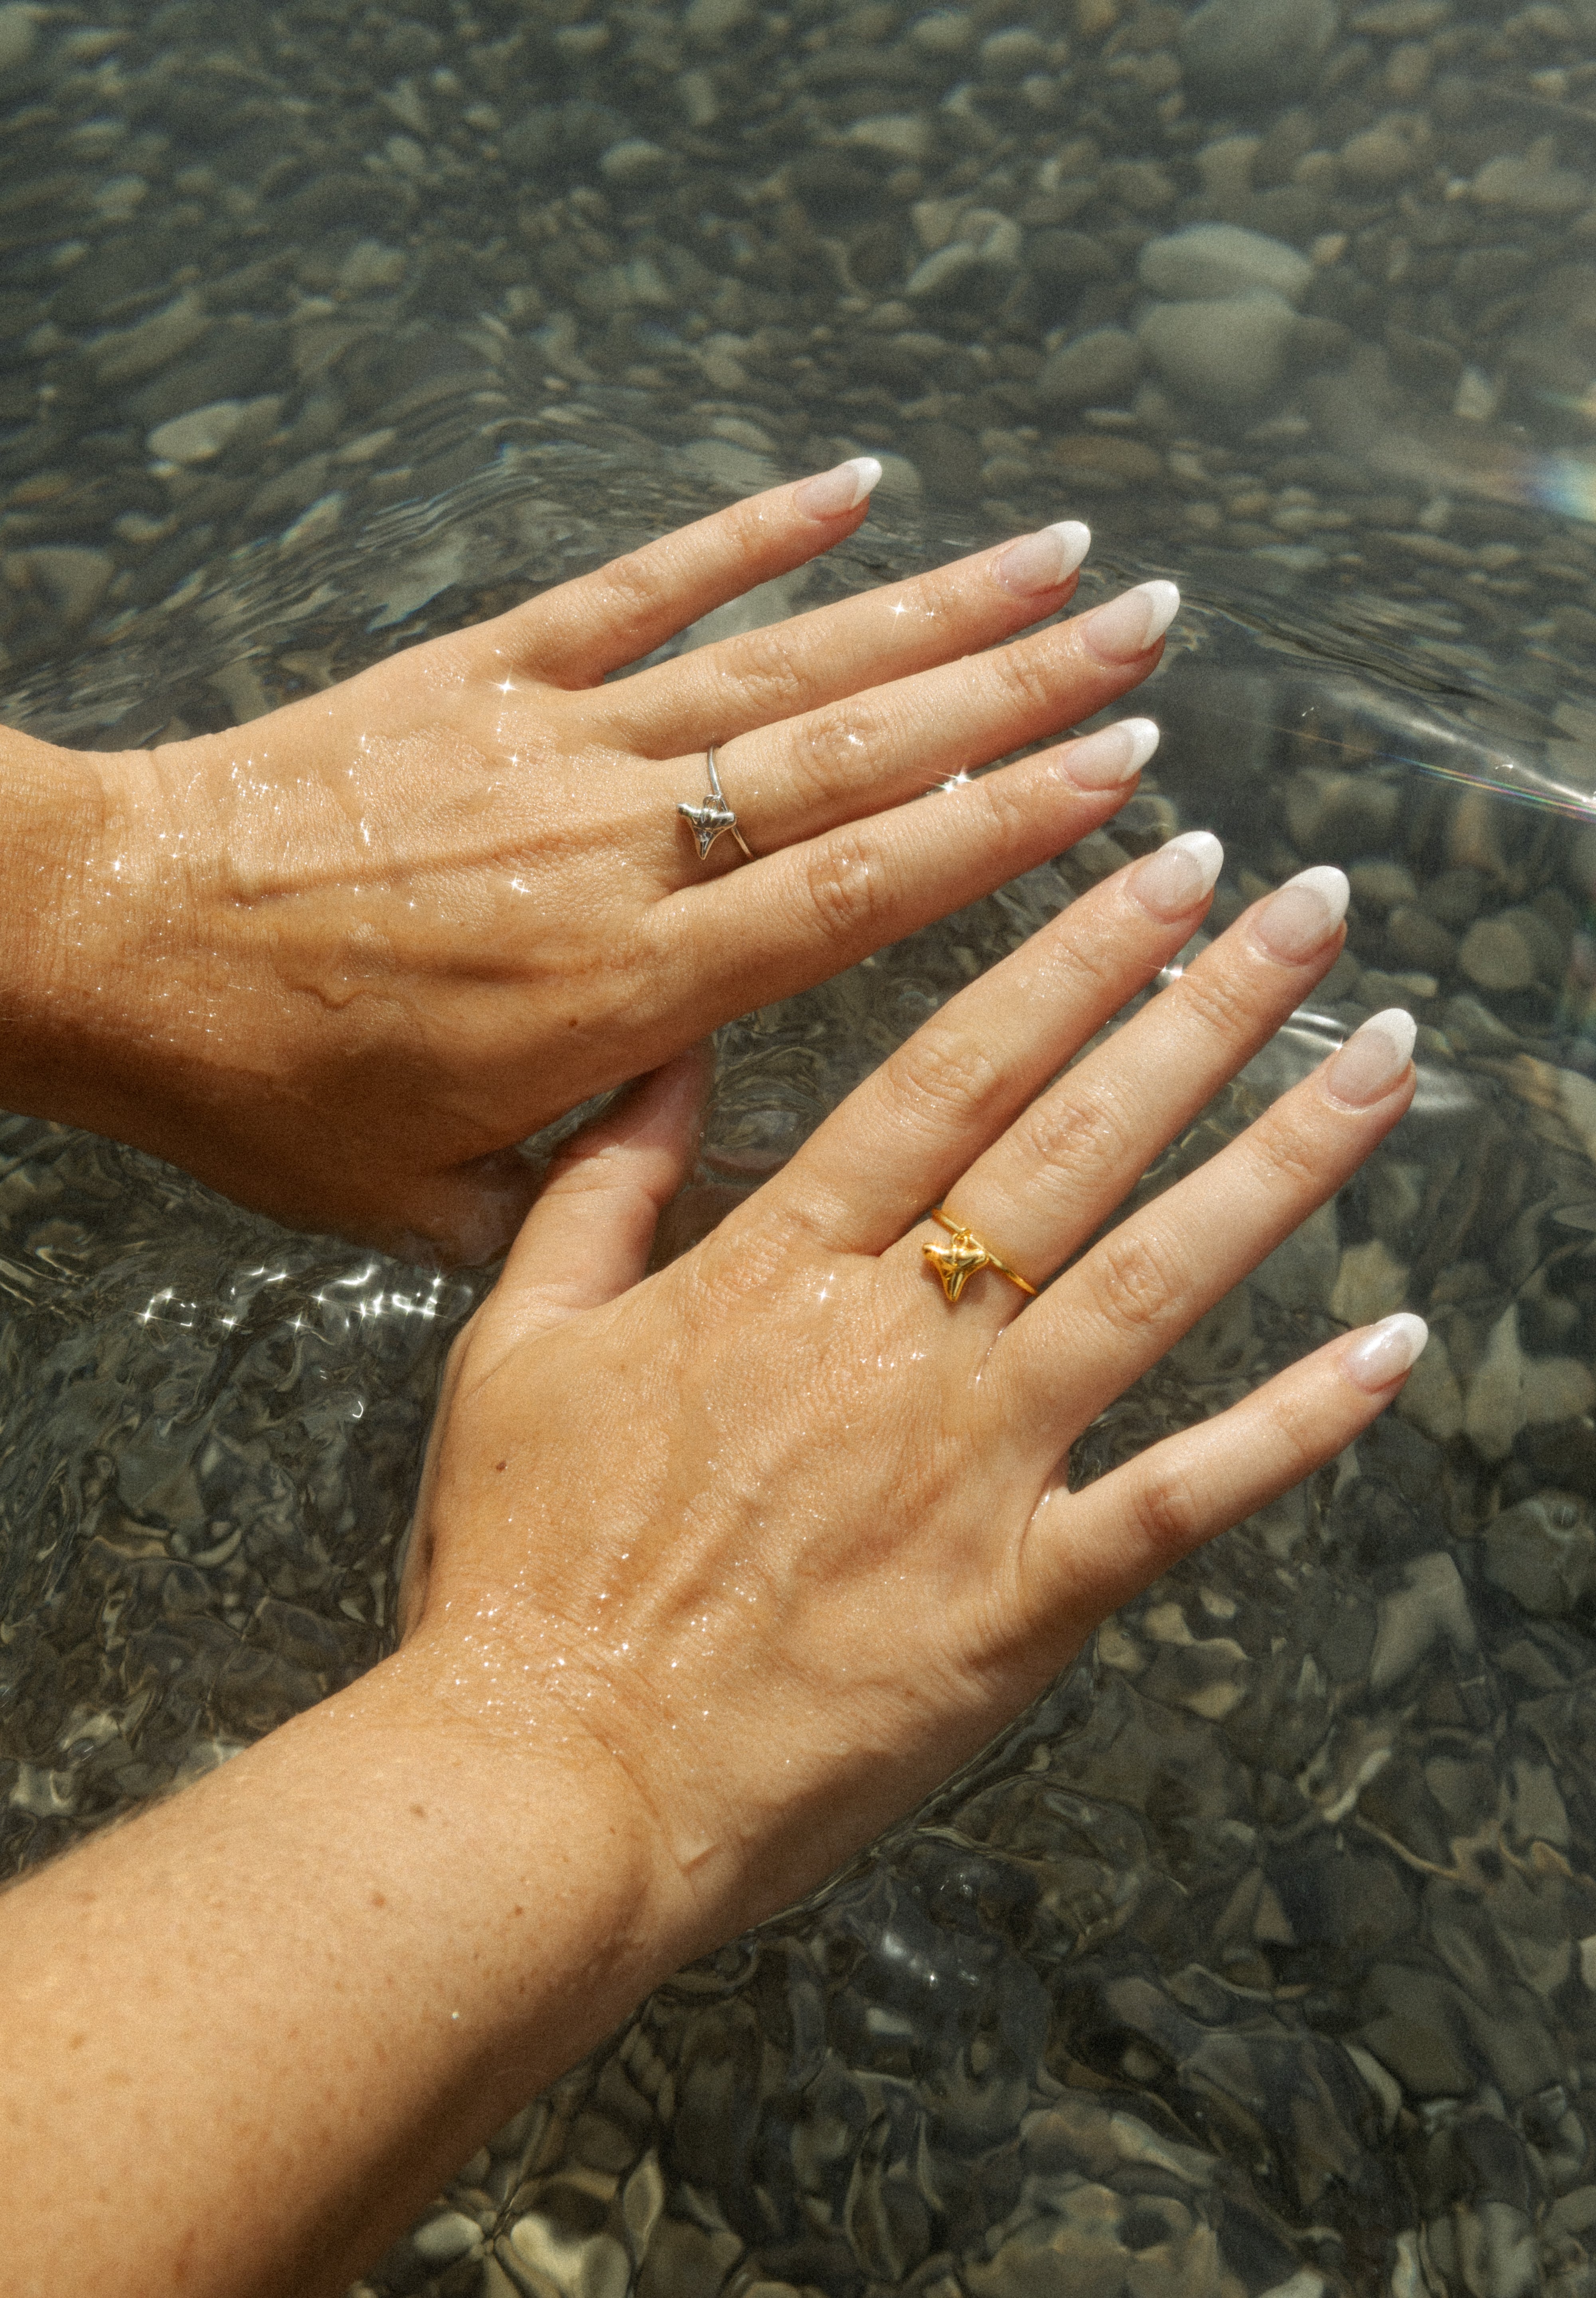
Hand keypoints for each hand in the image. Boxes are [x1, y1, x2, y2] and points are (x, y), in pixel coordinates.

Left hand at [20, 463, 1175, 1259]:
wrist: (104, 944)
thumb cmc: (264, 1089)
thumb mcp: (431, 1203)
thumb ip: (582, 1194)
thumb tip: (702, 1162)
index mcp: (624, 991)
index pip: (859, 895)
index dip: (1005, 831)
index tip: (1125, 779)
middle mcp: (619, 851)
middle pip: (857, 758)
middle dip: (1020, 697)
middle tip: (1152, 641)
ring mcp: (554, 744)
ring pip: (781, 665)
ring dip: (932, 608)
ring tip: (1066, 558)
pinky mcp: (481, 671)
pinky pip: (639, 588)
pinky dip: (747, 534)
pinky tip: (854, 486)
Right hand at [398, 835, 1421, 1952]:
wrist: (540, 1782)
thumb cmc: (515, 1571)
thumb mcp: (517, 1345)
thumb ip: (602, 1187)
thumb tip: (669, 1053)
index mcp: (772, 1271)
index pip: (952, 1074)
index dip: (1068, 961)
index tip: (1159, 871)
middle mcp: (892, 1344)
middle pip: (1075, 1141)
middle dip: (1203, 1007)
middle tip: (1312, 904)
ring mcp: (968, 1470)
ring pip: (1151, 1281)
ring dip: (1280, 1163)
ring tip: (1384, 1061)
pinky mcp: (1016, 1603)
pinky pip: (1179, 1497)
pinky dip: (1292, 1426)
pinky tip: (1389, 1346)